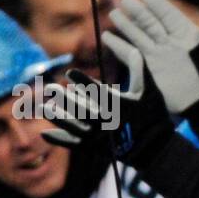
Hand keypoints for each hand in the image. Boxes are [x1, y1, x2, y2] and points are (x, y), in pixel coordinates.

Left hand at [41, 32, 173, 163]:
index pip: (99, 93)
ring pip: (75, 128)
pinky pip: (74, 145)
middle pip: (83, 111)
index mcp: (121, 107)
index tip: (69, 73)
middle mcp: (109, 123)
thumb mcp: (149, 90)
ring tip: (43, 108)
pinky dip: (60, 140)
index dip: (83, 82)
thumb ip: (139, 69)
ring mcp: (100, 138)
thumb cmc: (152, 115)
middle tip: (51, 89)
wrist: (154, 148)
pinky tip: (44, 134)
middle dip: (66, 100)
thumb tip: (134, 48)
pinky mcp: (95, 149)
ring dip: (58, 119)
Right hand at [107, 0, 198, 114]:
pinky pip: (130, 54)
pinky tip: (107, 37)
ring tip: (114, 14)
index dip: (156, 3)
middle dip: (137, 10)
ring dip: (126, 25)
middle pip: (150, 22)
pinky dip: (119, 45)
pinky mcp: (149, 69)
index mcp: (186, 34)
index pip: (168, 14)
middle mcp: (171, 42)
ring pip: (139, 35)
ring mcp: (159, 55)